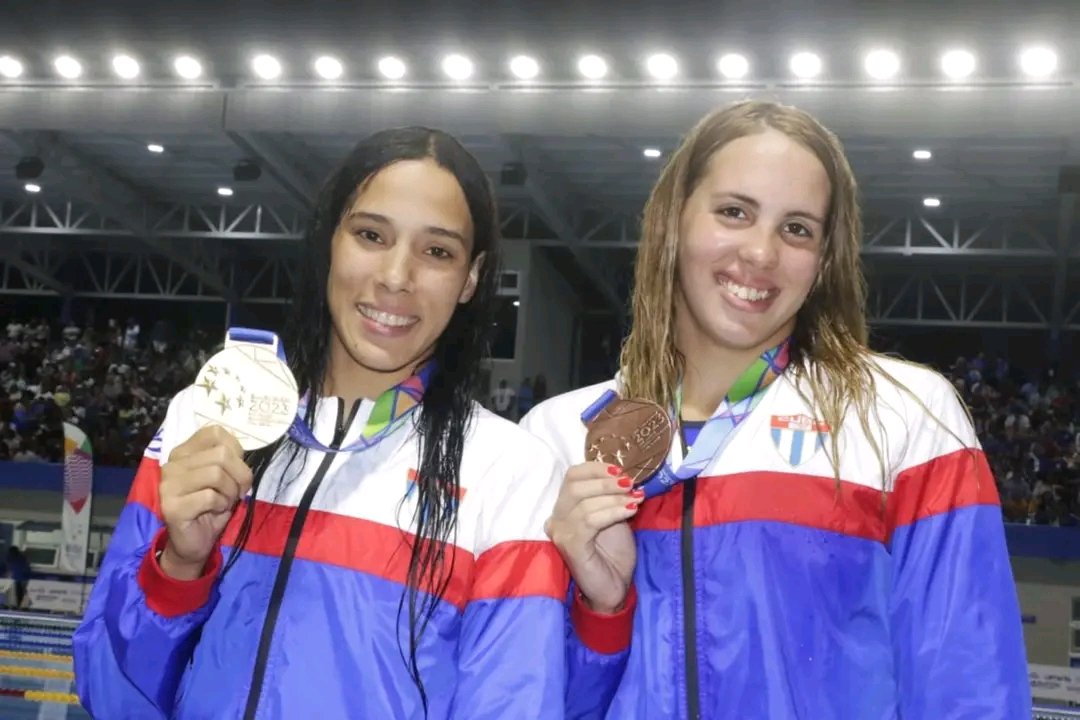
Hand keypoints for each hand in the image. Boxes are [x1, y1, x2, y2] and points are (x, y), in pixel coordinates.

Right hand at [158, 426, 252, 579]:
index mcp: (183, 452)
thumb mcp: (224, 477)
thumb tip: (241, 453)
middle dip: (240, 475)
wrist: (193, 542)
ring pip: (216, 474)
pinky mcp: (171, 506)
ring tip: (225, 501)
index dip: (235, 450)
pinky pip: (210, 497)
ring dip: (230, 491)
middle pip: (221, 454)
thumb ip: (228, 459)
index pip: (215, 432)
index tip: (236, 469)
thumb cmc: (211, 506)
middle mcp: (172, 464)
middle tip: (237, 491)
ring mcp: (168, 485)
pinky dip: (221, 505)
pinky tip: (215, 512)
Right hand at [545, 462, 640, 613]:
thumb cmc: (613, 554)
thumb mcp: (614, 517)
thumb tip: (626, 476)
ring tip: (636, 499)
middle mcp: (557, 518)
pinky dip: (612, 511)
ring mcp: (561, 532)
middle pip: (575, 486)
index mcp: (565, 507)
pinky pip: (590, 520)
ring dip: (614, 497)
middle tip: (631, 485)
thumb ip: (612, 497)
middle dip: (607, 482)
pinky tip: (631, 511)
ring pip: (584, 503)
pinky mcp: (570, 546)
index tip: (620, 470)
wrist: (614, 589)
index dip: (596, 468)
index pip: (572, 476)